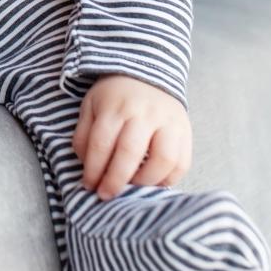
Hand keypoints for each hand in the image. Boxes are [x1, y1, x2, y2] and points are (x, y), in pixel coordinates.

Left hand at [72, 74, 192, 199]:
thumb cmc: (115, 97)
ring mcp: (169, 122)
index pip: (102, 144)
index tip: (88, 185)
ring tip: (131, 186)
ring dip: (145, 181)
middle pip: (130, 153)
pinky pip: (182, 163)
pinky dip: (168, 179)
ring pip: (163, 159)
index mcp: (116, 106)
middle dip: (115, 181)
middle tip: (106, 194)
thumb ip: (84, 137)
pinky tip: (152, 182)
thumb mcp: (91, 107)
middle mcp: (144, 113)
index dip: (93, 170)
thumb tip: (89, 170)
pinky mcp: (186, 132)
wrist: (148, 75)